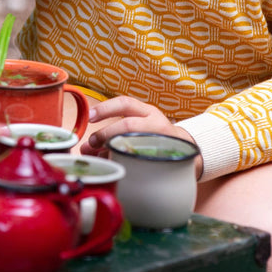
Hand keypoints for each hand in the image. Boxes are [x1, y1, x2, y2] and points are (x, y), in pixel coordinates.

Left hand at [80, 96, 202, 177]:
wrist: (185, 149)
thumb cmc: (154, 135)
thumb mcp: (140, 124)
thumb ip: (113, 131)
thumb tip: (86, 147)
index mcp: (148, 111)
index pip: (125, 103)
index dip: (106, 109)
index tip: (90, 116)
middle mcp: (156, 123)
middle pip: (129, 125)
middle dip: (107, 134)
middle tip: (92, 142)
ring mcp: (160, 142)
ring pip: (134, 144)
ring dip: (111, 151)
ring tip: (97, 157)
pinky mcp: (163, 159)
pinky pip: (139, 162)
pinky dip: (122, 165)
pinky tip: (111, 167)